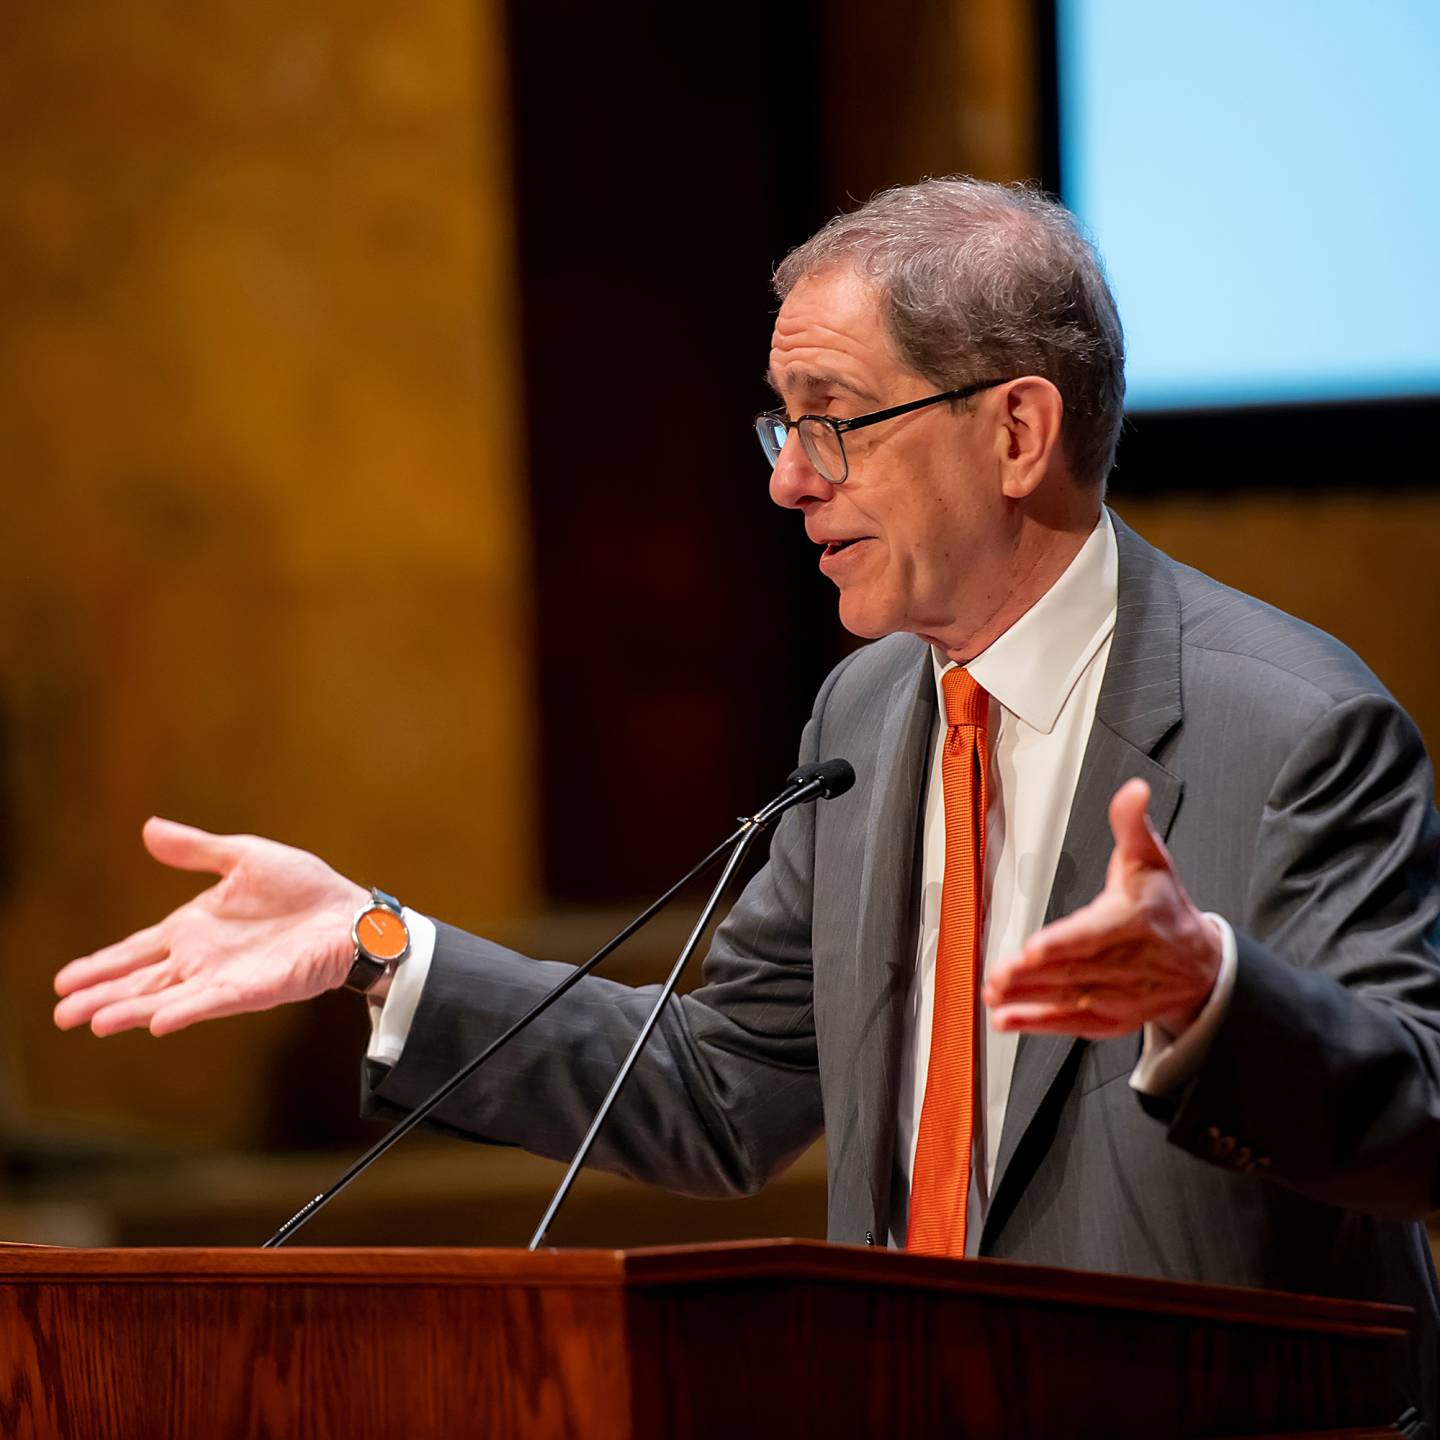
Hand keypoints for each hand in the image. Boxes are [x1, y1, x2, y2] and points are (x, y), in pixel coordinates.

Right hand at [54, 819, 369, 1037]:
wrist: (351, 912)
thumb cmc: (303, 887)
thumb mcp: (244, 857)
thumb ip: (196, 851)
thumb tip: (148, 828)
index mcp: (194, 928)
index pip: (136, 950)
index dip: (102, 964)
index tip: (64, 980)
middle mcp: (202, 959)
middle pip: (141, 982)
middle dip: (101, 996)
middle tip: (60, 1014)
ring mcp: (226, 978)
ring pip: (167, 998)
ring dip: (131, 1010)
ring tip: (93, 1022)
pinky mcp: (255, 989)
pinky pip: (214, 1002)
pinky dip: (186, 1011)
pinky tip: (158, 1021)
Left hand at [984, 778, 1221, 1039]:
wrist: (1201, 965)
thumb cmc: (1165, 907)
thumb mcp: (1151, 859)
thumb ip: (1132, 824)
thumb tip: (1134, 790)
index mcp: (1132, 922)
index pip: (1094, 934)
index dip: (1063, 943)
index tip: (1034, 948)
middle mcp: (1125, 964)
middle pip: (1073, 970)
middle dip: (1032, 974)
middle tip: (998, 974)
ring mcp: (1118, 996)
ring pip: (1067, 998)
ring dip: (1028, 999)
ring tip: (994, 994)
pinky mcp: (1109, 1018)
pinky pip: (1070, 1023)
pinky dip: (1037, 1024)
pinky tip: (1006, 1020)